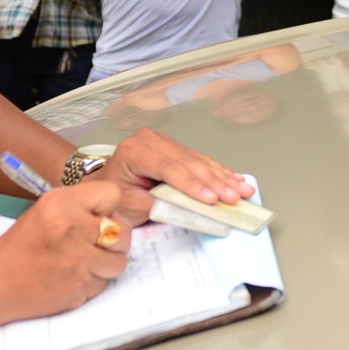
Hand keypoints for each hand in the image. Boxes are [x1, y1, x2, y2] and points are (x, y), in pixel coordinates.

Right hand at [0, 182, 151, 322]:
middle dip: (114, 239)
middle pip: (123, 230)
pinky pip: (105, 283)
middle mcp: (71, 227)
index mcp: (61, 202)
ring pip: (119, 260)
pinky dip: (93, 282)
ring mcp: (77, 259)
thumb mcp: (47, 209)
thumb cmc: (22, 246)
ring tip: (82, 262)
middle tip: (92, 244)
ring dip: (105, 264)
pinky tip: (73, 277)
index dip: (108, 208)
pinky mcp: (79, 285)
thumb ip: (82, 206)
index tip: (95, 217)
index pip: (113, 194)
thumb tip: (118, 215)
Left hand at [104, 127, 253, 205]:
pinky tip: (236, 179)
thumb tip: (188, 209)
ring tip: (243, 190)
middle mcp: (150, 140)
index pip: (168, 168)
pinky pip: (200, 160)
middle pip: (188, 163)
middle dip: (215, 182)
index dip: (192, 185)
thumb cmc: (114, 197)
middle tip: (235, 197)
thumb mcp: (130, 206)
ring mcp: (164, 142)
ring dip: (223, 178)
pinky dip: (219, 172)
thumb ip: (158, 204)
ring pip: (198, 160)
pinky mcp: (175, 148)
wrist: (105, 187)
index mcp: (134, 151)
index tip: (212, 199)